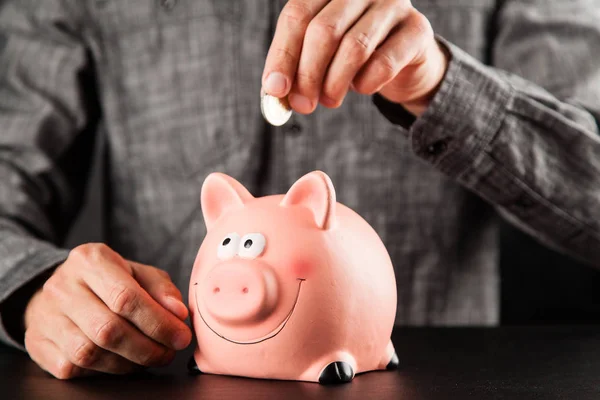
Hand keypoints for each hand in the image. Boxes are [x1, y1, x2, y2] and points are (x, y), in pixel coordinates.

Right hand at [23, 243, 191, 378]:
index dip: (158, 323)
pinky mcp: (37, 343)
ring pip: (89, 353)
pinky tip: (121, 363)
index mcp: (91, 260)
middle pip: (108, 329)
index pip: (126, 297)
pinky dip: (103, 371)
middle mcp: (63, 286)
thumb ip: (162, 289)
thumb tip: (178, 313)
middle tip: (168, 353)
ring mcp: (46, 316)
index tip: (181, 336)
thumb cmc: (108, 281)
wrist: (59, 289)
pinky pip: (73, 368)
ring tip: (149, 358)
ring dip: (128, 363)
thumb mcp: (138, 273)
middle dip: (147, 348)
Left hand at [262, 0, 448, 116]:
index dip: (283, 55)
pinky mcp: (416, 30)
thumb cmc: (354, 59)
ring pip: (354, 47)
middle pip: (324, 31)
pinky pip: (385, 62)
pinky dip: (367, 83)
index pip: (297, 16)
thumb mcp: (320, 60)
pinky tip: (362, 88)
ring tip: (329, 101)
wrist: (405, 64)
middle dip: (308, 75)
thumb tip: (275, 93)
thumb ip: (296, 70)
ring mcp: (392, 5)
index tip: (274, 89)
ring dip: (335, 83)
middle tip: (302, 105)